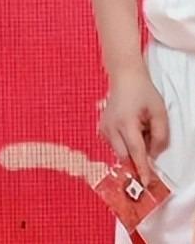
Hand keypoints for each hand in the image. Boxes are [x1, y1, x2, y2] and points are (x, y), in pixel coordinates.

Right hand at [101, 66, 169, 185]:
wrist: (125, 77)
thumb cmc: (143, 92)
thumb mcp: (159, 113)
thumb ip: (159, 137)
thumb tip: (153, 155)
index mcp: (126, 122)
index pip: (136, 152)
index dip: (142, 170)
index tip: (146, 184)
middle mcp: (111, 126)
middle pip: (124, 156)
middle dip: (136, 159)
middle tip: (148, 146)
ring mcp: (104, 126)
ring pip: (118, 151)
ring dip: (130, 149)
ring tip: (139, 130)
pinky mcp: (101, 126)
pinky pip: (113, 144)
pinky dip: (123, 143)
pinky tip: (130, 130)